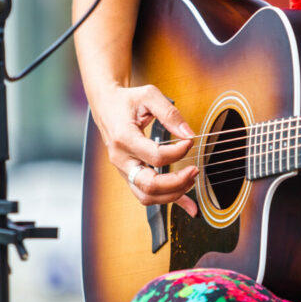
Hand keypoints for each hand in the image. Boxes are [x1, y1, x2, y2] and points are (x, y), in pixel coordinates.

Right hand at [92, 84, 198, 215]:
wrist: (106, 106)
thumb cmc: (126, 101)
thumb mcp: (149, 96)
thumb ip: (170, 114)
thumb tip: (188, 134)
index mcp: (123, 138)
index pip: (155, 156)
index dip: (177, 153)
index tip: (189, 142)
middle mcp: (121, 159)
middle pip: (149, 185)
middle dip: (176, 182)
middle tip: (194, 170)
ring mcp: (123, 170)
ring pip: (146, 196)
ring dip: (173, 194)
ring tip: (190, 180)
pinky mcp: (129, 175)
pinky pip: (147, 195)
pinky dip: (169, 201)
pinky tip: (189, 205)